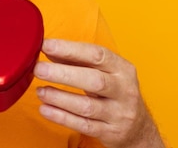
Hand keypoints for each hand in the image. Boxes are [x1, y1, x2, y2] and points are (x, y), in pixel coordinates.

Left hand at [34, 39, 164, 147]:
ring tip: (40, 91)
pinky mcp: (110, 133)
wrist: (138, 128)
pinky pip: (83, 125)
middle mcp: (124, 90)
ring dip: (59, 98)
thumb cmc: (114, 92)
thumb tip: (48, 49)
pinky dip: (61, 117)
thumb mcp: (104, 72)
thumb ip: (77, 60)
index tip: (46, 45)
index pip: (96, 54)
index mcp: (122, 68)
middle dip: (63, 74)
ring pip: (87, 106)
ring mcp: (118, 113)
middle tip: (39, 69)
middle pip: (94, 80)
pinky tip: (45, 109)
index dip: (69, 49)